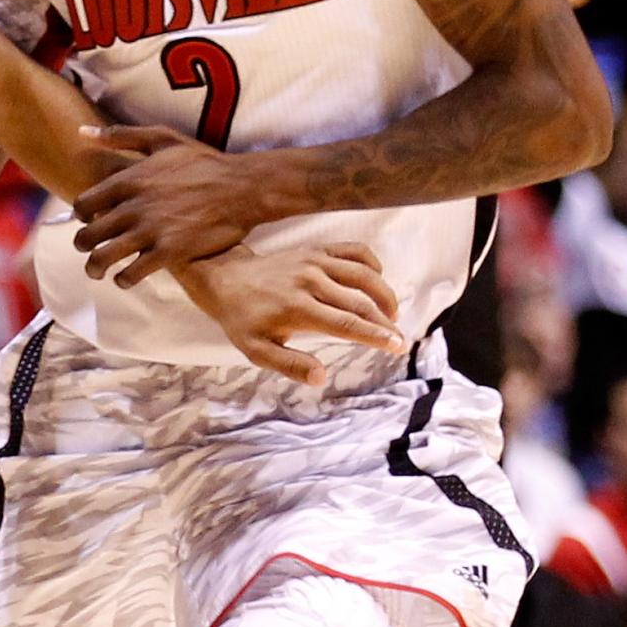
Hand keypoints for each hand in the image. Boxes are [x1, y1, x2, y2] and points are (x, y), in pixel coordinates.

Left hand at [71, 125, 272, 283]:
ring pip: (103, 258)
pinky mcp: (169, 252)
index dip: (81, 215)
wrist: (242, 187)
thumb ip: (121, 136)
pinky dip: (124, 279)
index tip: (89, 220)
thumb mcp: (163, 139)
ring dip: (95, 268)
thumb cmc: (203, 162)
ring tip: (98, 271)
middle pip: (87, 235)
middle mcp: (133, 207)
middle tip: (89, 250)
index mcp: (128, 180)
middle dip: (83, 246)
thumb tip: (82, 133)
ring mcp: (150, 231)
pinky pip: (132, 274)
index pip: (83, 204)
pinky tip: (127, 278)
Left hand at [177, 242, 401, 385]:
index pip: (346, 324)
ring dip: (384, 294)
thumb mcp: (257, 351)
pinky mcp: (316, 249)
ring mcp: (314, 261)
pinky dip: (372, 264)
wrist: (226, 279)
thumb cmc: (244, 320)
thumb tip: (321, 377)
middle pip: (360, 302)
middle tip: (400, 340)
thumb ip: (290, 365)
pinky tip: (377, 281)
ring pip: (363, 274)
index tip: (397, 346)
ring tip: (392, 315)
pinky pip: (354, 251)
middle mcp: (309, 281)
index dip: (375, 336)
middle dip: (385, 323)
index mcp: (297, 308)